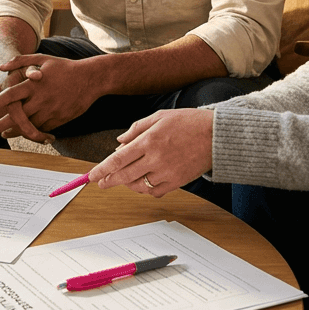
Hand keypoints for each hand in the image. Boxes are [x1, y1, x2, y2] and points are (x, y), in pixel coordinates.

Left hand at [0, 55, 99, 141]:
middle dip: (0, 124)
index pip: (10, 95)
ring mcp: (50, 110)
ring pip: (28, 126)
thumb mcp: (42, 58)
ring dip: (14, 132)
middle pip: (16, 115)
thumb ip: (20, 61)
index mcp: (34, 84)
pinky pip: (41, 129)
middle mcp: (41, 99)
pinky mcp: (59, 119)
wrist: (90, 79)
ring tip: (3, 134)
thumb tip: (1, 67)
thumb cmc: (64, 67)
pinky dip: (31, 132)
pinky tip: (22, 133)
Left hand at [87, 109, 215, 197]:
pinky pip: (154, 192)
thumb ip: (137, 129)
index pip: (117, 160)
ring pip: (138, 186)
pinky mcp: (177, 182)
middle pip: (124, 176)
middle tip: (101, 182)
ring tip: (124, 178)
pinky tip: (143, 182)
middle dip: (109, 181)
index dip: (101, 169)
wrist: (217, 136)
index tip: (92, 175)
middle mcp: (156, 158)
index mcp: (149, 141)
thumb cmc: (188, 122)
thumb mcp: (160, 117)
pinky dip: (145, 189)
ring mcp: (166, 172)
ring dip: (127, 183)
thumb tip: (119, 143)